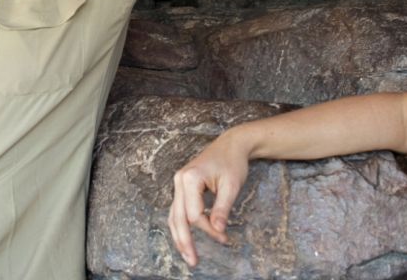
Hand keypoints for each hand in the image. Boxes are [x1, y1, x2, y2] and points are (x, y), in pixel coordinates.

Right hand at [167, 130, 251, 267]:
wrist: (231, 145)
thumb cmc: (232, 162)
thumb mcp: (232, 186)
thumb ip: (223, 209)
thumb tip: (218, 231)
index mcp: (189, 178)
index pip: (194, 214)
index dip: (209, 230)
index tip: (224, 238)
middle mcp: (179, 181)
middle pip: (177, 218)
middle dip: (184, 241)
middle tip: (193, 262)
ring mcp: (178, 184)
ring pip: (174, 216)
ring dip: (180, 237)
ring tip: (188, 256)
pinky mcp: (182, 187)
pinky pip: (178, 210)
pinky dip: (182, 226)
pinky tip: (186, 239)